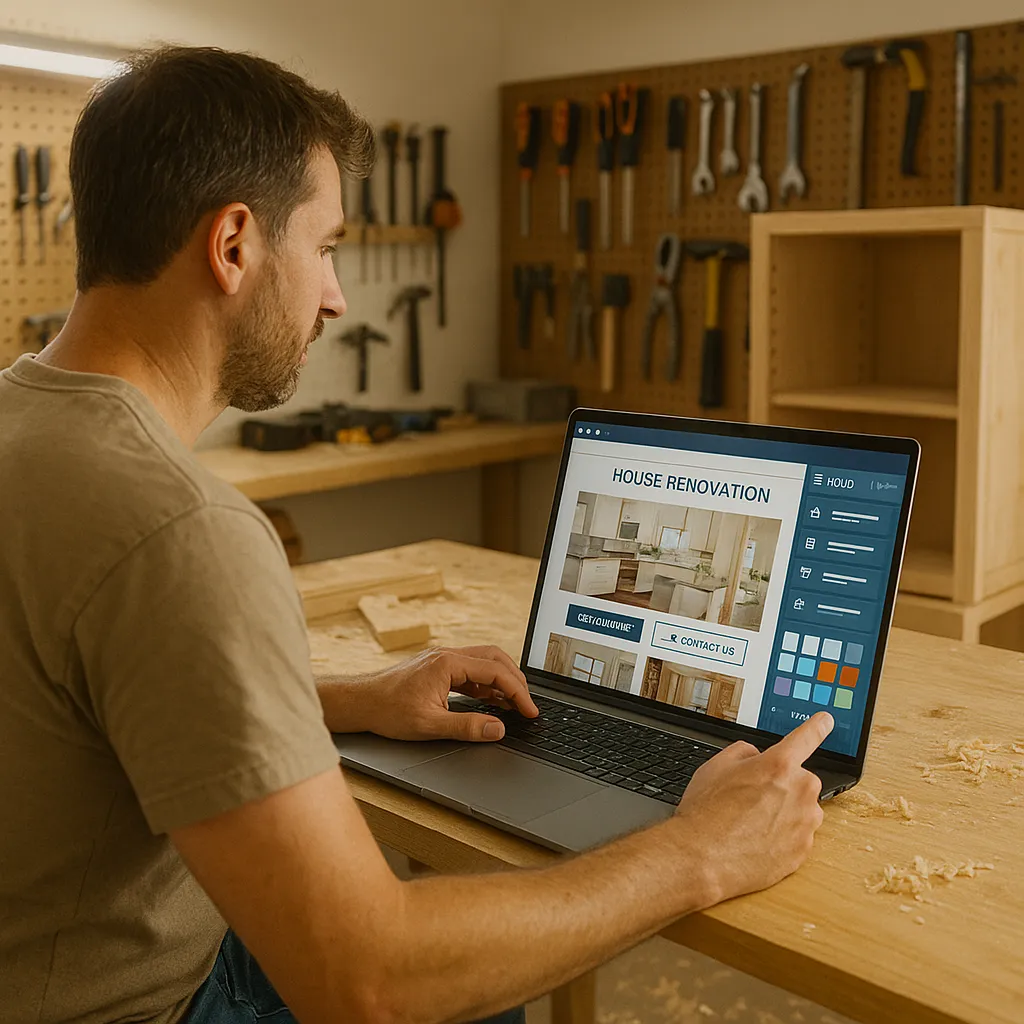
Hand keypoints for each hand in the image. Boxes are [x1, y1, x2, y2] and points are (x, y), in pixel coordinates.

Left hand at [320, 646, 537, 742]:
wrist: (359, 702)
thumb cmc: (387, 711)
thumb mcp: (430, 725)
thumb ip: (467, 726)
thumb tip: (497, 729)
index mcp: (448, 663)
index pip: (496, 672)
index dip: (518, 692)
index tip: (530, 711)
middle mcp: (447, 655)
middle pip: (495, 658)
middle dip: (516, 680)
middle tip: (527, 704)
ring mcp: (442, 659)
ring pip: (484, 662)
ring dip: (502, 681)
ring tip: (514, 704)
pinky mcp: (437, 668)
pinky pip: (470, 670)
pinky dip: (486, 684)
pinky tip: (491, 700)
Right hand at [672, 712, 832, 905]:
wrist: (702, 857)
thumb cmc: (706, 812)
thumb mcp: (716, 766)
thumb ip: (745, 753)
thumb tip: (757, 757)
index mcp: (779, 765)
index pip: (806, 738)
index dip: (817, 726)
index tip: (826, 721)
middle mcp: (800, 792)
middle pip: (800, 780)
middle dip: (782, 786)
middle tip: (751, 799)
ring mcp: (805, 824)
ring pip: (802, 809)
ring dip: (784, 812)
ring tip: (750, 823)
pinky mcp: (804, 851)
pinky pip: (798, 836)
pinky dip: (782, 836)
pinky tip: (757, 840)